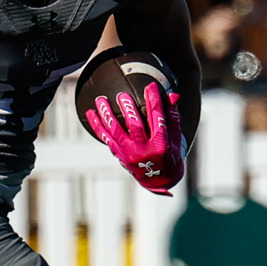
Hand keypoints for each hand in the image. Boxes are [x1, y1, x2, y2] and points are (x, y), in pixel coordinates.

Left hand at [85, 81, 184, 195]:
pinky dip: (97, 125)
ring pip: (115, 131)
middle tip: (122, 95)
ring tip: (101, 100)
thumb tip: (173, 95)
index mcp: (161, 144)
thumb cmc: (170, 153)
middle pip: (134, 126)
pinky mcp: (120, 155)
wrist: (160, 179)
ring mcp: (129, 154)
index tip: (151, 86)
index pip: (157, 118)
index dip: (154, 101)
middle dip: (128, 109)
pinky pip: (106, 138)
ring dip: (107, 115)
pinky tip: (90, 113)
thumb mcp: (176, 136)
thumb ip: (173, 116)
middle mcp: (144, 150)